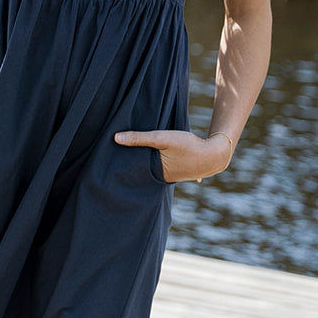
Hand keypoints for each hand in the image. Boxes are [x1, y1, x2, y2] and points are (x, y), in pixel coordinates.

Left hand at [113, 128, 233, 181]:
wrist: (213, 155)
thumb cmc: (188, 146)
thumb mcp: (163, 138)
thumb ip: (140, 137)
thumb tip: (115, 138)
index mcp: (154, 173)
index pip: (129, 171)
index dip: (118, 165)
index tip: (103, 160)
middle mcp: (158, 179)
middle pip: (136, 172)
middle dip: (125, 166)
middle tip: (107, 157)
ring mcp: (165, 177)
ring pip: (145, 170)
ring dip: (137, 163)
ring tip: (121, 155)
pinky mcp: (171, 172)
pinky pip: (154, 168)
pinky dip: (147, 163)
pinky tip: (142, 156)